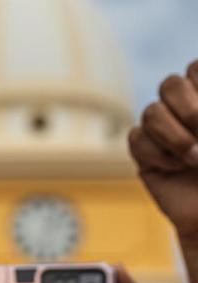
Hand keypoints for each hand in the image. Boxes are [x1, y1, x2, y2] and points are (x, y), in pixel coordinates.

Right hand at [129, 60, 197, 238]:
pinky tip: (175, 169)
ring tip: (193, 160)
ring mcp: (163, 132)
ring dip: (174, 137)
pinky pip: (135, 140)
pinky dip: (156, 154)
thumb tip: (193, 123)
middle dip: (188, 110)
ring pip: (151, 112)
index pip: (196, 68)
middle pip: (170, 84)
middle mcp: (186, 110)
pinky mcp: (144, 155)